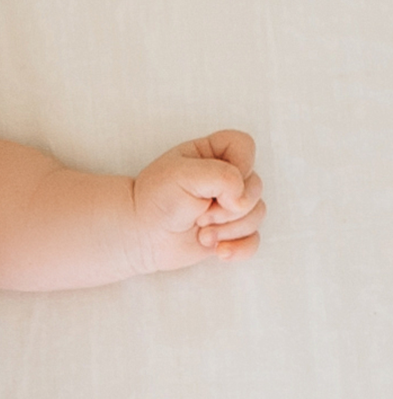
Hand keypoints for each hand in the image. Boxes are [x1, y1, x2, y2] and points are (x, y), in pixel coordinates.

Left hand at [132, 131, 264, 269]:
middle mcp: (226, 177)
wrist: (140, 236)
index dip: (239, 165)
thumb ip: (222, 177)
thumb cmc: (155, 200)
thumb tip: (242, 201)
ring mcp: (230, 205)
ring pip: (257, 214)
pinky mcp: (230, 231)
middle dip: (228, 207)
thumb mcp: (182, 175)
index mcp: (212, 154)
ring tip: (200, 233)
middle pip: (255, 186)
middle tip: (199, 214)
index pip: (245, 146)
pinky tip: (219, 252)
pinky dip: (239, 248)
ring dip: (229, 229)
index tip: (214, 183)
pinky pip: (253, 240)